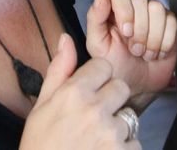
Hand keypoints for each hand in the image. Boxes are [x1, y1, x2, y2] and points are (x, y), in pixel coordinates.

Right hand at [20, 34, 135, 148]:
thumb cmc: (41, 146)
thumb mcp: (42, 106)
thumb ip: (59, 70)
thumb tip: (66, 38)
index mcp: (73, 93)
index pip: (103, 67)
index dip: (97, 81)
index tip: (88, 95)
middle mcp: (94, 109)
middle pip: (121, 88)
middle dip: (111, 102)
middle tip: (92, 121)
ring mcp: (110, 134)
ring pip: (128, 117)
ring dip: (117, 129)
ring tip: (95, 143)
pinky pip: (134, 143)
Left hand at [86, 0, 176, 100]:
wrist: (136, 86)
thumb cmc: (114, 65)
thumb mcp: (98, 46)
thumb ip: (95, 18)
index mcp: (112, 7)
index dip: (124, 9)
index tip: (125, 32)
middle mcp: (133, 5)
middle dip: (139, 29)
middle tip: (135, 50)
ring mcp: (152, 12)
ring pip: (157, 8)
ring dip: (152, 38)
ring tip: (145, 54)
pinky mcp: (169, 23)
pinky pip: (172, 22)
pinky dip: (165, 42)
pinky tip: (158, 53)